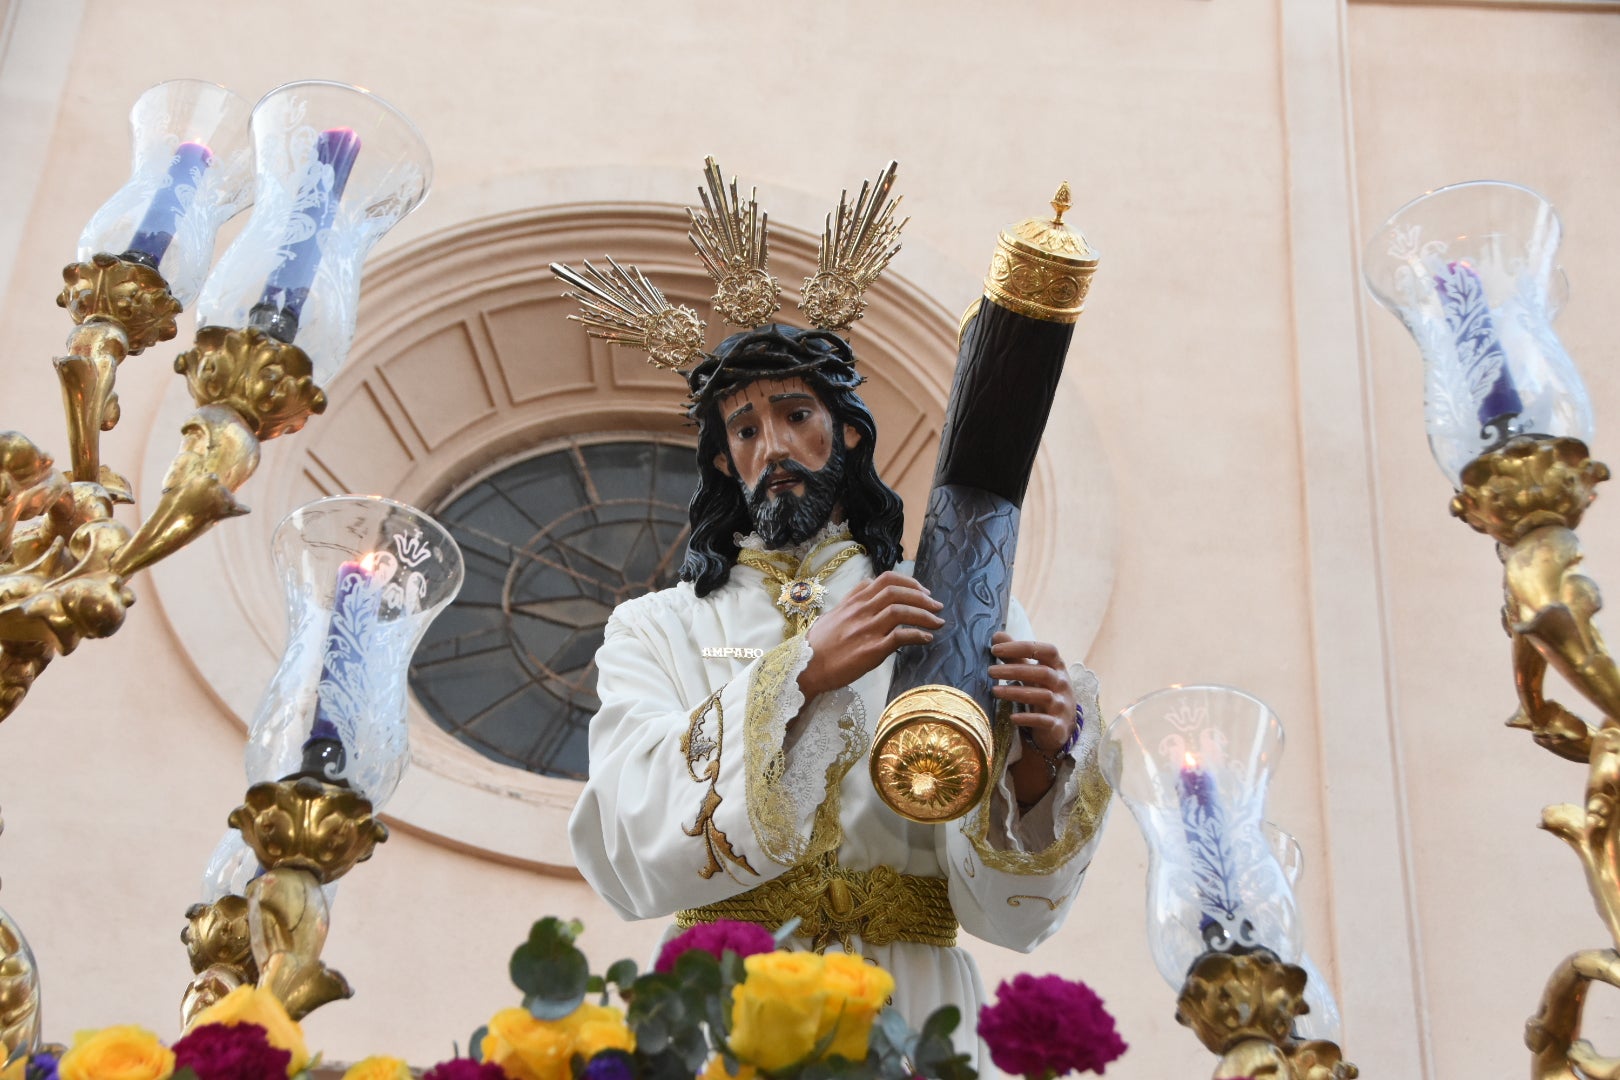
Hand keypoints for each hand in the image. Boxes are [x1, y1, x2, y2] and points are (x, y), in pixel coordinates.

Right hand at [798, 571, 944, 699]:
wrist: (805, 668)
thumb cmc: (818, 644)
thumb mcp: (833, 613)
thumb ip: (852, 599)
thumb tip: (868, 587)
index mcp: (854, 602)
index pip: (885, 580)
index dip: (909, 582)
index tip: (922, 590)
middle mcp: (861, 611)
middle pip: (897, 592)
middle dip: (922, 597)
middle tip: (936, 606)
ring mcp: (866, 630)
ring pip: (901, 611)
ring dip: (924, 615)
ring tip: (938, 622)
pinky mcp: (870, 650)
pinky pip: (900, 637)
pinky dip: (917, 635)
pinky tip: (927, 638)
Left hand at [989, 632, 1075, 805]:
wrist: (1060, 728)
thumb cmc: (1044, 693)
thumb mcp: (1033, 673)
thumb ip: (1016, 655)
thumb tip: (997, 635)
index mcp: (1057, 667)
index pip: (1045, 650)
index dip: (1021, 647)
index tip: (995, 649)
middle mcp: (1062, 684)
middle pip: (1041, 673)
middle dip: (1014, 670)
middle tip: (989, 671)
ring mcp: (1062, 705)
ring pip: (1042, 696)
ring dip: (1016, 693)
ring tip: (994, 691)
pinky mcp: (1058, 725)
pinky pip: (1044, 721)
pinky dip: (1027, 718)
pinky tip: (1012, 718)